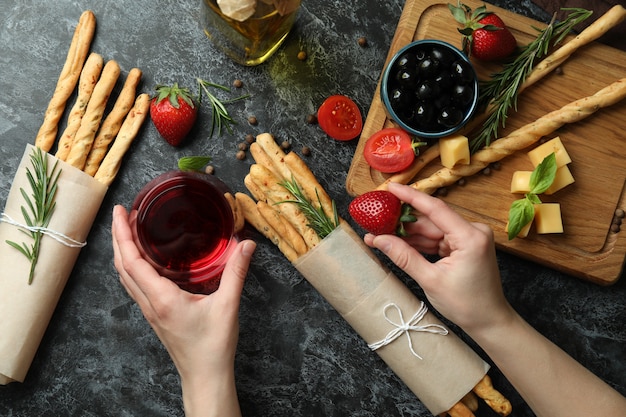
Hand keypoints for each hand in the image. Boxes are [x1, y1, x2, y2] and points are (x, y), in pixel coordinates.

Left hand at [112, 205, 253, 416]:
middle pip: (122, 266)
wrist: (205, 376)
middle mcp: (150, 303)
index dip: (123, 235)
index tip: (120, 212)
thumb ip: (236, 272)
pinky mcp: (155, 315)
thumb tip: (246, 245)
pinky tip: (142, 260)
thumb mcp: (228, 305)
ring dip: (122, 252)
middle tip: (121, 214)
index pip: (132, 261)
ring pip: (125, 277)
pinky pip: (134, 286)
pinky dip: (131, 266)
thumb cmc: (213, 346)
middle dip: (117, 237)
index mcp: (162, 298)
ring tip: (127, 231)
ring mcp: (149, 310)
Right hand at [363, 183, 512, 332]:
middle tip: (376, 219)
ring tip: (381, 234)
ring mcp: (469, 238)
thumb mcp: (430, 280)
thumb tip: (378, 239)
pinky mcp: (464, 246)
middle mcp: (473, 231)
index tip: (391, 187)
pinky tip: (398, 244)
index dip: (411, 196)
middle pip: (431, 220)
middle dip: (403, 222)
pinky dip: (419, 243)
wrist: (489, 321)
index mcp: (470, 236)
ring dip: (408, 234)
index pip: (435, 209)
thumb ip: (404, 256)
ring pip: (432, 230)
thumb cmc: (466, 304)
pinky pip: (437, 239)